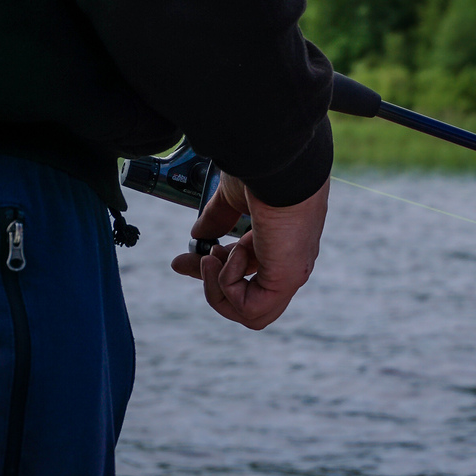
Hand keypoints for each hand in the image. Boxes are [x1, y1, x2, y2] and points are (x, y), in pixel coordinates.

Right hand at [171, 173, 328, 329]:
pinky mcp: (288, 279)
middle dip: (211, 285)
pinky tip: (233, 252)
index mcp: (281, 241)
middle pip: (246, 296)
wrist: (280, 162)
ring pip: (252, 314)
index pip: (246, 271)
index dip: (212, 272)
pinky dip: (229, 284)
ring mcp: (291, 272)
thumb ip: (217, 218)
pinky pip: (250, 307)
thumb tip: (199, 236)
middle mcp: (290, 260)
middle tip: (190, 262)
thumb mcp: (232, 197)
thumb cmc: (264, 170)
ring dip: (221, 291)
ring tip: (214, 257)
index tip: (183, 261)